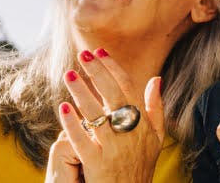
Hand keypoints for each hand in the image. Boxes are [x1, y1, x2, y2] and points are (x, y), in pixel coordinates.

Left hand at [52, 48, 166, 182]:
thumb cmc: (140, 168)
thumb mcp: (155, 139)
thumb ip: (155, 108)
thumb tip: (156, 79)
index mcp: (144, 125)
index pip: (129, 88)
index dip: (113, 68)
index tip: (99, 52)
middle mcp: (132, 134)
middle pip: (115, 96)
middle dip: (98, 73)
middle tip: (83, 55)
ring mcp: (115, 150)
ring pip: (98, 115)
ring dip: (82, 92)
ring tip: (69, 74)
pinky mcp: (98, 165)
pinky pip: (84, 140)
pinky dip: (73, 124)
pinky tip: (63, 108)